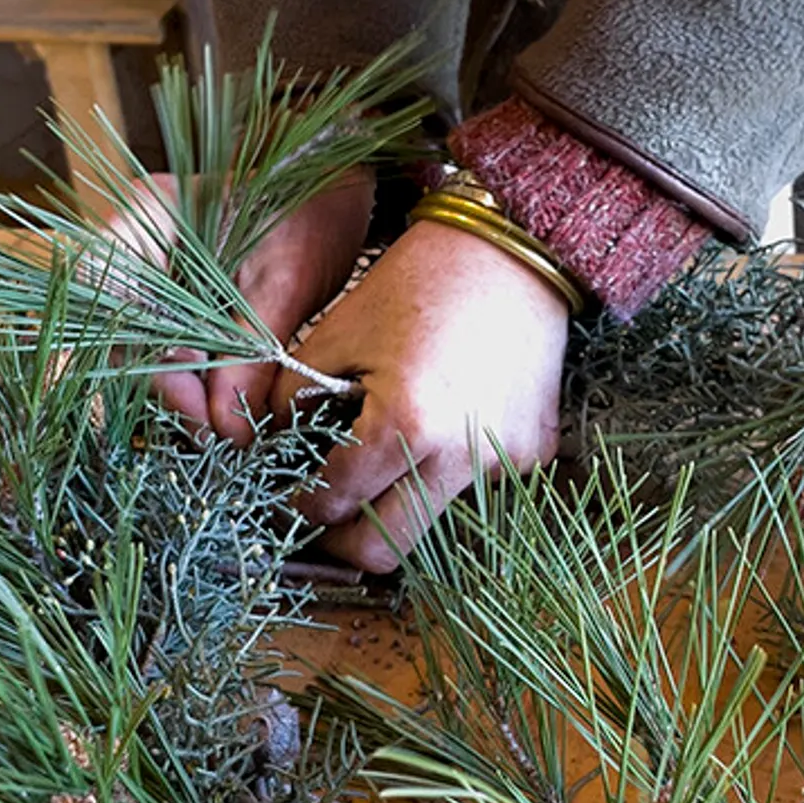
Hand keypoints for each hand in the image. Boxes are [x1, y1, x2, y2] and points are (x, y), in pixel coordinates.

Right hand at [109, 171, 374, 442]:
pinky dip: (192, 383)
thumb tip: (225, 432)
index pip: (102, 294)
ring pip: (140, 348)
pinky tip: (222, 412)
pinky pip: (165, 347)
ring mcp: (147, 270)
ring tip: (223, 433)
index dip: (138, 358)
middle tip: (215, 438)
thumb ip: (251, 356)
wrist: (338, 190)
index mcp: (146, 214)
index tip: (193, 409)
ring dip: (178, 394)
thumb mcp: (287, 284)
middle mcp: (133, 242)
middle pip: (118, 332)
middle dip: (164, 389)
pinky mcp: (170, 296)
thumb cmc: (314, 214)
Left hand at [270, 218, 569, 572]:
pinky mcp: (532, 456)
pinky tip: (430, 433)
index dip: (296, 503)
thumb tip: (271, 447)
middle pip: (382, 553)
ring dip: (393, 507)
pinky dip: (439, 477)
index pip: (331, 503)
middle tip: (322, 511)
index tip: (285, 493)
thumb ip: (290, 401)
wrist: (514, 250)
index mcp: (403, 428)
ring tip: (374, 464)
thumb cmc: (418, 281)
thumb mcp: (335, 334)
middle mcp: (458, 461)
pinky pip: (471, 491)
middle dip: (341, 538)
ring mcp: (502, 465)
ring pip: (429, 527)